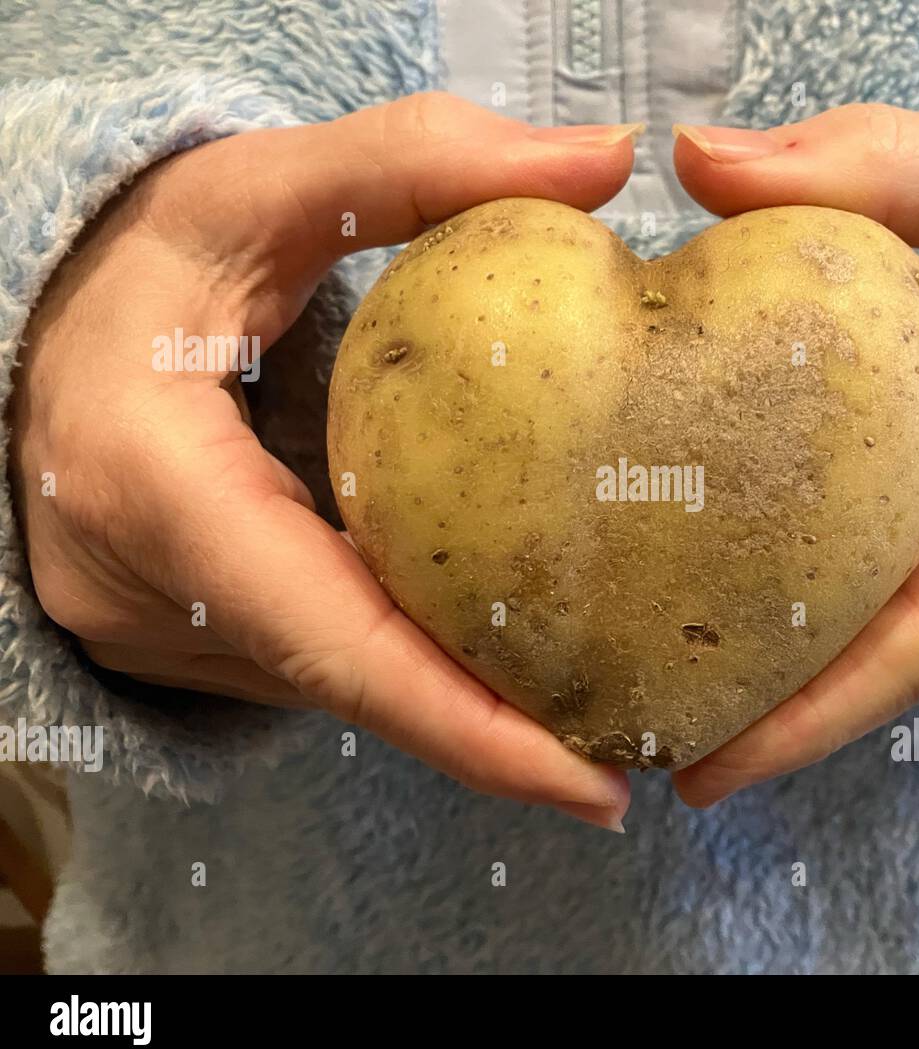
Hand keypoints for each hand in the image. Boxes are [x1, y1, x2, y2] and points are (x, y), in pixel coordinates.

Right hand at [10, 93, 641, 827]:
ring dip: (454, 698)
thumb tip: (605, 162)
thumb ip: (419, 165)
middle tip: (633, 751)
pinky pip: (314, 658)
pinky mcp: (182, 630)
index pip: (335, 641)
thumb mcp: (255, 189)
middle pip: (351, 686)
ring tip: (591, 699)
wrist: (28, 326)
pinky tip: (490, 641)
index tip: (591, 790)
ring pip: (334, 683)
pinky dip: (405, 657)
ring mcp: (156, 628)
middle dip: (491, 736)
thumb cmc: (136, 258)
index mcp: (159, 489)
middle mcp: (151, 593)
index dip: (465, 729)